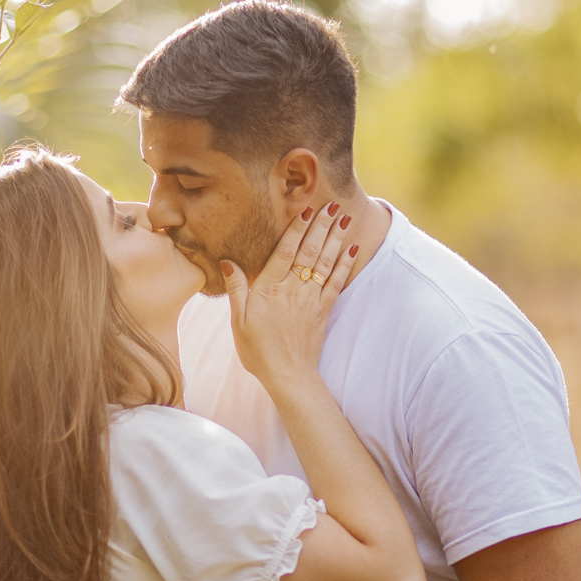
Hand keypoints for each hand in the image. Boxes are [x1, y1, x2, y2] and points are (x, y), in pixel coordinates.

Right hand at [220, 202, 356, 390]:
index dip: (296, 229)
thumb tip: (228, 261)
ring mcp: (311, 299)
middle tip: (331, 204)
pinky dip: (345, 264)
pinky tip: (352, 249)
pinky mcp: (324, 311)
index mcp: (270, 288)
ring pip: (325, 262)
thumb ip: (237, 288)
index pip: (285, 251)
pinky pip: (336, 282)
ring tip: (343, 217)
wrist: (287, 376)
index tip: (305, 209)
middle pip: (309, 251)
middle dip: (321, 226)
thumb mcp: (238, 320)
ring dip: (335, 238)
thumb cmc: (258, 350)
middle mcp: (293, 289)